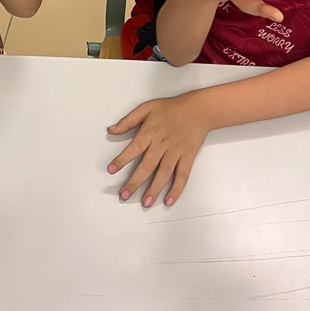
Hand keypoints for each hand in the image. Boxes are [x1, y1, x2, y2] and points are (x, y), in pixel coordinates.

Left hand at [107, 91, 210, 206]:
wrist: (199, 109)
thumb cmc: (172, 108)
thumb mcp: (147, 107)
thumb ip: (128, 120)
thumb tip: (111, 130)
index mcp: (150, 132)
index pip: (134, 147)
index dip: (122, 159)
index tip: (111, 170)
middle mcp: (162, 144)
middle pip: (147, 165)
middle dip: (135, 182)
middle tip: (124, 195)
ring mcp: (176, 152)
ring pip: (164, 173)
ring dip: (154, 189)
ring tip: (145, 203)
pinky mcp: (188, 157)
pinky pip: (182, 175)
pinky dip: (176, 189)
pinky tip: (169, 200)